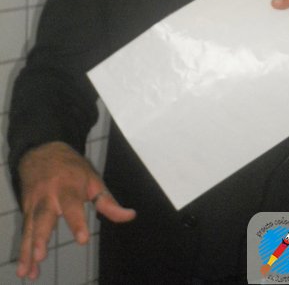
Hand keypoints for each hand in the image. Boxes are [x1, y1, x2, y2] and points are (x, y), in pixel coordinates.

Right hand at [17, 141, 135, 280]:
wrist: (42, 152)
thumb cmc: (73, 170)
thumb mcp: (93, 181)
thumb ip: (109, 202)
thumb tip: (130, 216)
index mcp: (69, 187)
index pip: (73, 205)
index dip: (77, 222)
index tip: (82, 239)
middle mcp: (49, 196)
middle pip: (44, 216)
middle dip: (41, 236)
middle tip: (40, 255)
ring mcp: (34, 203)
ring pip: (29, 228)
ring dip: (27, 250)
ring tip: (27, 271)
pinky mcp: (26, 210)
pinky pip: (25, 233)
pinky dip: (23, 252)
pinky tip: (25, 271)